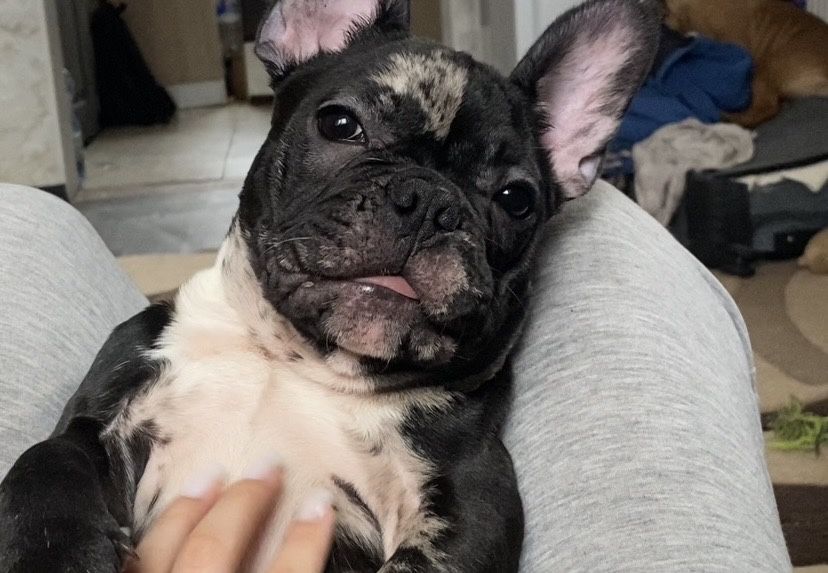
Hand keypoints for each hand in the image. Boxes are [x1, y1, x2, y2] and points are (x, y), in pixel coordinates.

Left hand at [127, 460, 334, 572]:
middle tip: (270, 465)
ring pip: (160, 550)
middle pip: (216, 546)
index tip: (321, 502)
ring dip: (188, 510)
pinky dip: (142, 541)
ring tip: (211, 476)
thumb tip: (314, 556)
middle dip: (245, 500)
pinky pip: (125, 565)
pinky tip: (157, 525)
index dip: (307, 537)